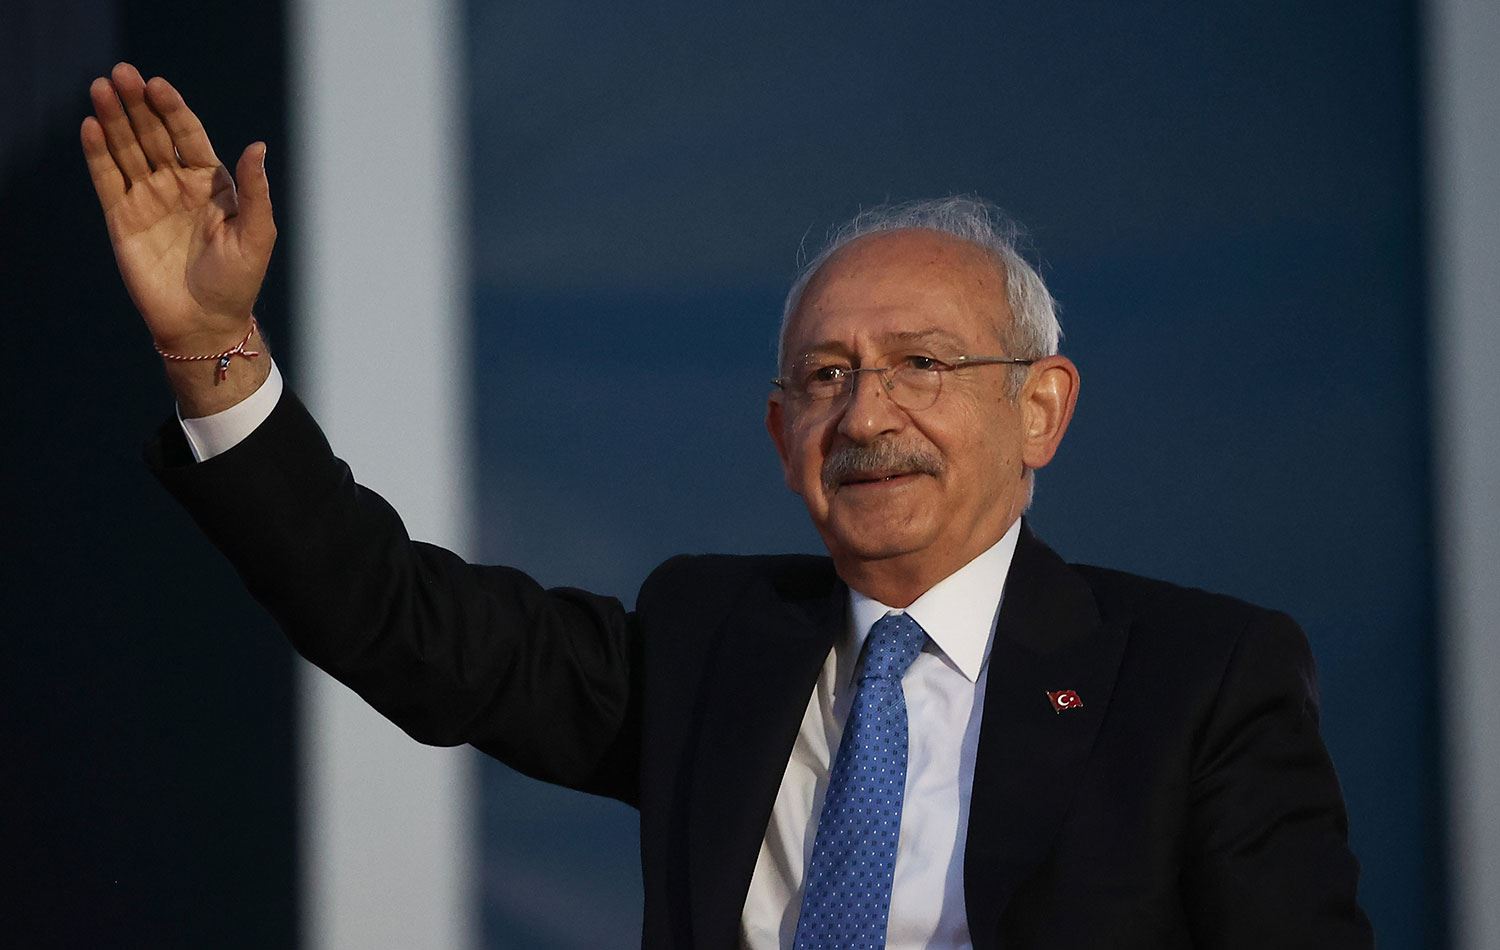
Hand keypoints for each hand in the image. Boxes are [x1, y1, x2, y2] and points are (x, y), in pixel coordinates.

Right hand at [82, 63, 275, 354]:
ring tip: (101, 88)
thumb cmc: (238, 282)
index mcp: (210, 183)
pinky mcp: (122, 219)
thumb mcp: (257, 235)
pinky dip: (97, 153)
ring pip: (127, 150)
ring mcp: (148, 199)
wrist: (205, 323)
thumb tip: (257, 147)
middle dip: (138, 104)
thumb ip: (255, 191)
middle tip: (121, 73)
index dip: (173, 109)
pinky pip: (107, 179)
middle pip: (153, 134)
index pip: (188, 135)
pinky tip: (90, 126)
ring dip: (114, 119)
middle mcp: (177, 184)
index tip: (158, 85)